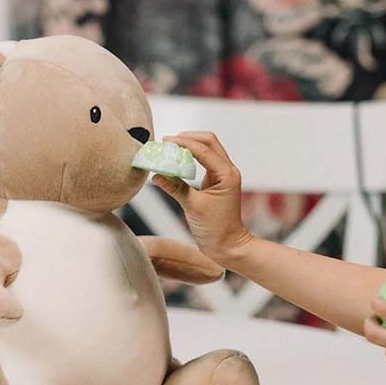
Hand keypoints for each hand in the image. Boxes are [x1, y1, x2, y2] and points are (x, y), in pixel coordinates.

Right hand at [151, 132, 252, 264]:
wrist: (228, 246)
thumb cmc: (216, 230)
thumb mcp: (192, 207)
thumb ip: (175, 188)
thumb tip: (156, 174)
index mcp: (227, 175)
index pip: (204, 149)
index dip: (184, 143)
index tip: (165, 141)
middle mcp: (228, 171)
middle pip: (209, 142)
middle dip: (188, 138)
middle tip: (167, 141)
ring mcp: (223, 175)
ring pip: (208, 149)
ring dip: (190, 145)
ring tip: (170, 148)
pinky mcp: (217, 181)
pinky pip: (204, 162)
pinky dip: (191, 157)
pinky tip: (177, 160)